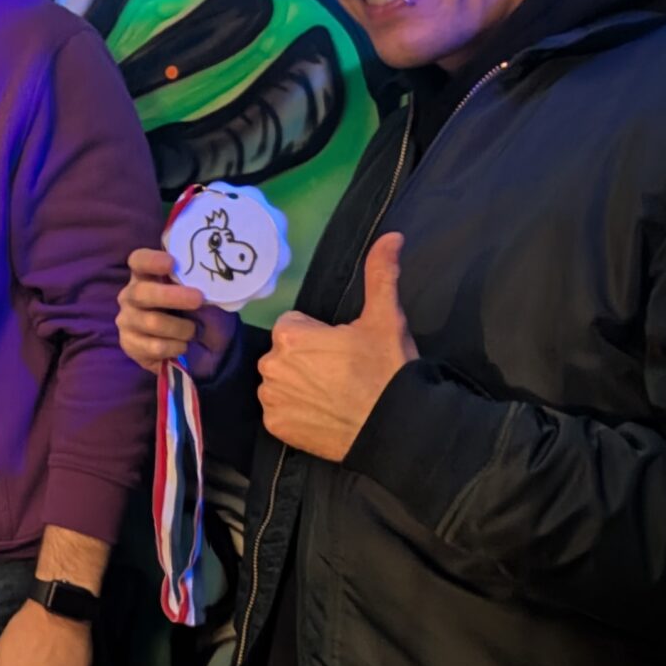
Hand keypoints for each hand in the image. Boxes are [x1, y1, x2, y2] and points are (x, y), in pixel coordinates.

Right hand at [116, 248, 240, 379]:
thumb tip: (210, 279)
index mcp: (147, 276)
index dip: (151, 260)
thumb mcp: (202, 295)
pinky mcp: (129, 344)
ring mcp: (127, 320)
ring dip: (181, 328)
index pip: (139, 261)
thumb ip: (198, 285)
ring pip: (152, 322)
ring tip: (193, 331)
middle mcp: (131, 296)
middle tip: (198, 299)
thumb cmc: (197, 312)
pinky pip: (155, 347)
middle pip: (141, 292)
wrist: (197, 348)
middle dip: (171, 296)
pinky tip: (182, 346)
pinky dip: (176, 347)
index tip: (171, 263)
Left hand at [256, 232, 415, 462]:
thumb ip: (381, 274)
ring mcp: (271, 399)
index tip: (342, 349)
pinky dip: (296, 412)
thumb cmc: (388, 370)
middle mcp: (270, 366)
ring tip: (335, 394)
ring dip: (300, 384)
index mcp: (289, 336)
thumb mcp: (386, 318)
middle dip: (307, 359)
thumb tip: (391, 237)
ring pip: (280, 381)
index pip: (294, 326)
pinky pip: (280, 411)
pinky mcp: (276, 426)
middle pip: (284, 354)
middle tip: (342, 373)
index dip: (319, 336)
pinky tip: (323, 414)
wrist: (395, 428)